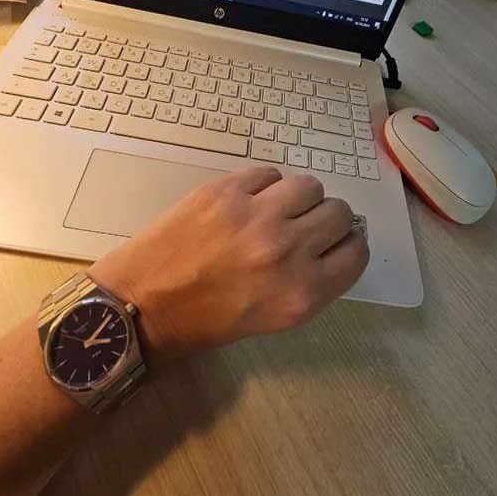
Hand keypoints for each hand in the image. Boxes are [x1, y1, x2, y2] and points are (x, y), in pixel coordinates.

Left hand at [89, 167, 368, 359]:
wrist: (140, 303)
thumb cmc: (204, 322)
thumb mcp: (273, 317)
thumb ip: (310, 281)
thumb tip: (331, 243)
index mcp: (302, 294)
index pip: (356, 252)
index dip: (347, 245)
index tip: (334, 243)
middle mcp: (288, 252)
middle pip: (339, 212)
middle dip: (326, 220)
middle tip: (301, 227)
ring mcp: (256, 216)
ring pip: (309, 185)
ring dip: (298, 198)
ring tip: (274, 211)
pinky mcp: (226, 191)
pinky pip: (269, 173)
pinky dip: (265, 185)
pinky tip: (247, 202)